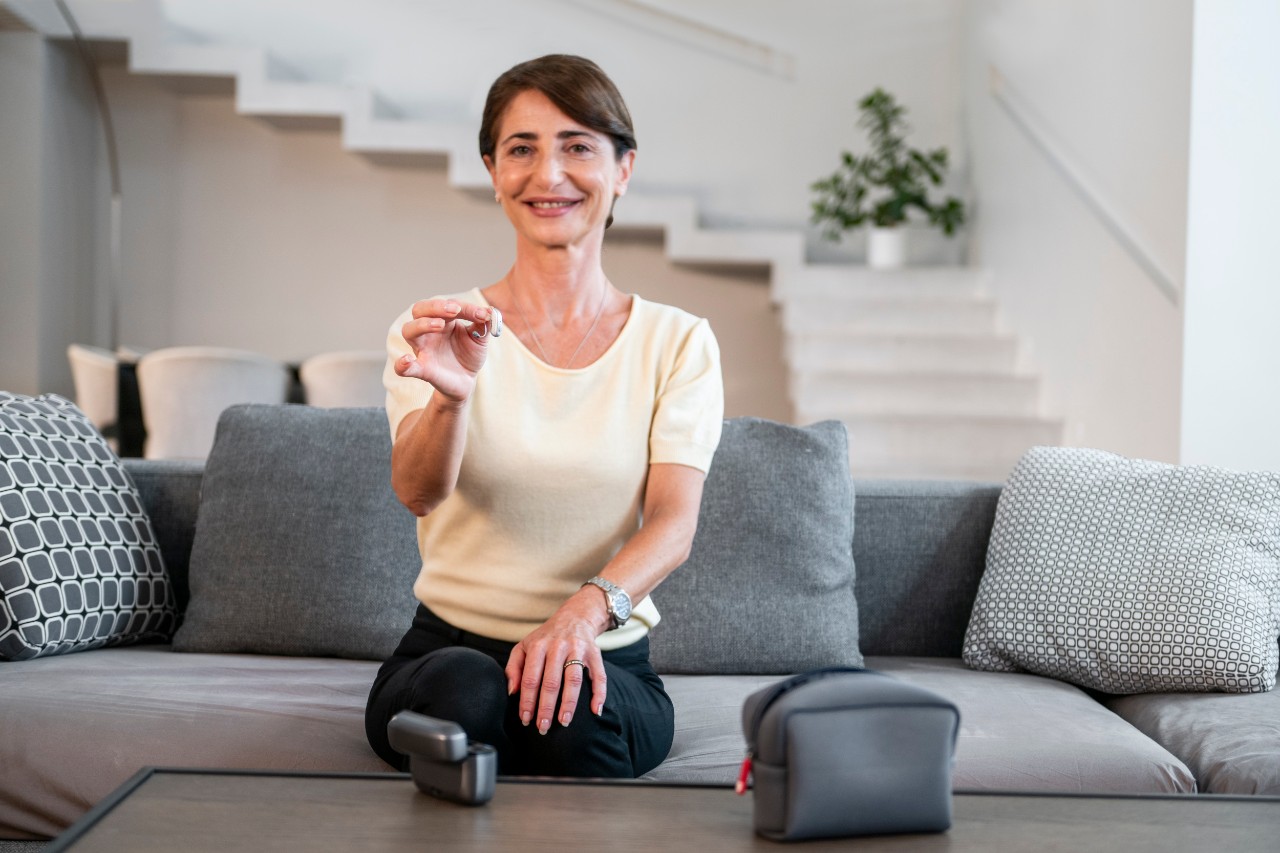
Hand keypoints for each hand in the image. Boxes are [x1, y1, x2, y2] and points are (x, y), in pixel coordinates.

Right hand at [396, 299, 495, 401]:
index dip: (466, 308)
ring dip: (422, 324)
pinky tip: (407, 360)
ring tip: (439, 325)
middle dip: (435, 306)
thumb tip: (490, 312)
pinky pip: (404, 367)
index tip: (482, 314)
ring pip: (409, 330)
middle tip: (454, 310)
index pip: (448, 306)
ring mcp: (422, 349)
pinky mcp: (422, 370)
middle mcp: (428, 331)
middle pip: (420, 309)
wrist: (466, 381)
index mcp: (443, 320)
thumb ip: (484, 324)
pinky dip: (402, 364)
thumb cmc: (468, 355)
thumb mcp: (480, 338)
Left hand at [505, 589, 610, 734]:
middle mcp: (558, 646)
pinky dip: (599, 694)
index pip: (531, 678)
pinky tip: (595, 711)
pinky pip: (599, 675)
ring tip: (564, 722)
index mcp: (538, 646)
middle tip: (543, 727)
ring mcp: (578, 649)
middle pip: (552, 682)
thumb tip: (512, 692)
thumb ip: (513, 668)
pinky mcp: (595, 653)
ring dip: (569, 703)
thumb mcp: (524, 646)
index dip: (527, 701)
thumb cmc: (546, 637)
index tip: (525, 719)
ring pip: (574, 679)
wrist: (575, 616)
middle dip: (546, 707)